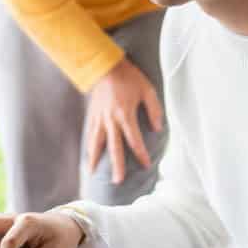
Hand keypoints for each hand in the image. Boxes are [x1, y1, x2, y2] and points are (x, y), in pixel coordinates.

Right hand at [85, 57, 163, 183]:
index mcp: (125, 113)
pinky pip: (90, 134)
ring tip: (93, 174)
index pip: (134, 139)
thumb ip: (154, 110)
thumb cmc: (130, 77)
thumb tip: (158, 129)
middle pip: (114, 146)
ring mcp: (99, 117)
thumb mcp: (148, 90)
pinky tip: (89, 156)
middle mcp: (110, 119)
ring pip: (96, 143)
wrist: (106, 65)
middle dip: (117, 165)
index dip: (141, 154)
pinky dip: (89, 146)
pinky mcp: (93, 114)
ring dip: (96, 159)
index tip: (146, 165)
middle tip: (118, 181)